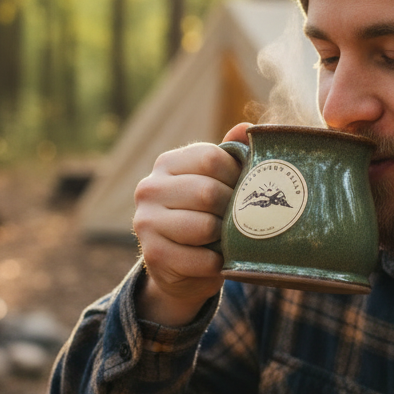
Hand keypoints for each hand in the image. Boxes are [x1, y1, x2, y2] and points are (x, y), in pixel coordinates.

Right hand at [132, 123, 251, 325]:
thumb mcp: (218, 181)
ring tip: (227, 239)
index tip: (243, 190)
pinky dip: (218, 262)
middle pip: (208, 192)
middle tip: (240, 220)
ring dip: (225, 237)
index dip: (237, 176)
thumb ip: (232, 154)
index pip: (212, 158)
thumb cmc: (207, 214)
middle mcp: (150, 188)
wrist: (180, 266)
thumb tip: (247, 128)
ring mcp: (146, 221)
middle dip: (233, 209)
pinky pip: (202, 259)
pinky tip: (217, 259)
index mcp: (167, 163)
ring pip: (205, 226)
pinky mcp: (153, 255)